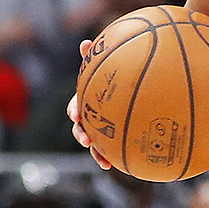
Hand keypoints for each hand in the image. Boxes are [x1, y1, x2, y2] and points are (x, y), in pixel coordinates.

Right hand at [67, 39, 111, 169]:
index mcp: (87, 101)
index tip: (77, 115)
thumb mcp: (105, 67)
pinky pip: (108, 151)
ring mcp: (100, 130)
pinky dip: (108, 158)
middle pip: (81, 128)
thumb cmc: (115, 78)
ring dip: (95, 152)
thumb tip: (84, 42)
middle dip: (81, 135)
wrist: (133, 96)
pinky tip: (113, 165)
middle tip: (87, 140)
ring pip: (94, 143)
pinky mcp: (111, 141)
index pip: (75, 107)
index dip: (74, 111)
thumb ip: (94, 58)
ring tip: (102, 160)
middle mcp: (91, 117)